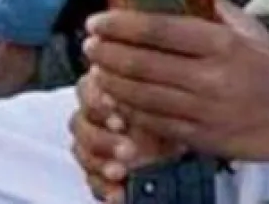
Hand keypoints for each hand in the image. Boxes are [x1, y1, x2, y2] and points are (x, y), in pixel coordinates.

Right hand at [70, 72, 180, 202]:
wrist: (187, 136)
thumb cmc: (172, 108)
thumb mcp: (166, 95)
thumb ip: (149, 89)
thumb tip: (148, 77)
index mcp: (107, 89)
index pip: (88, 90)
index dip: (98, 100)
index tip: (115, 107)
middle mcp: (96, 116)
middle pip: (81, 124)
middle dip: (103, 138)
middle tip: (126, 148)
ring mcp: (96, 144)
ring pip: (83, 153)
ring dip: (100, 164)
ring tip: (120, 172)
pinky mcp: (99, 171)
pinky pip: (92, 180)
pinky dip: (103, 188)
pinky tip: (118, 193)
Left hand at [84, 9, 268, 160]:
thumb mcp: (250, 29)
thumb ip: (214, 7)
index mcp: (224, 44)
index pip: (160, 31)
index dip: (121, 25)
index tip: (97, 20)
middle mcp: (212, 78)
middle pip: (144, 65)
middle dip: (108, 53)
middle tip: (89, 44)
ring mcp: (206, 112)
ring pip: (142, 98)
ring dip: (113, 82)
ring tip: (97, 69)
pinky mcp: (203, 139)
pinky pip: (155, 124)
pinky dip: (131, 111)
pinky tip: (117, 100)